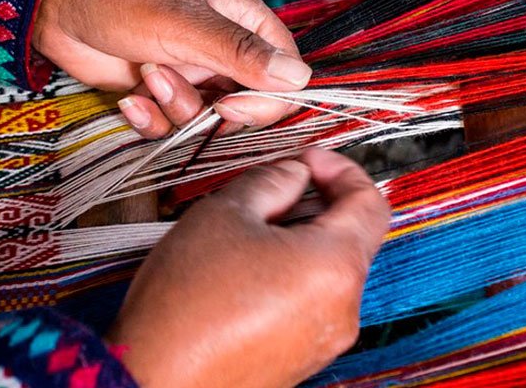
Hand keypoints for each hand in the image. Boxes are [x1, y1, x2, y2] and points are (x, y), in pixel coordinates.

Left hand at [34, 0, 310, 137]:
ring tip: (145, 78)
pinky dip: (150, 118)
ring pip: (206, 117)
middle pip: (248, 101)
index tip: (230, 106)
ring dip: (175, 109)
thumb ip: (238, 52)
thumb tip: (299, 78)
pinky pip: (170, 123)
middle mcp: (219, 46)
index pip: (284, 70)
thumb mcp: (182, 22)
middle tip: (177, 92)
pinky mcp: (157, 89)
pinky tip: (129, 100)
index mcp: (240, 17)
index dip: (266, 97)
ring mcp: (189, 70)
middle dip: (213, 110)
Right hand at [106, 149, 389, 387]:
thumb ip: (272, 180)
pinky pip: (309, 303)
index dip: (340, 169)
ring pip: (326, 270)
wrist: (155, 378)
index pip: (370, 202)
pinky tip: (242, 271)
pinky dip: (288, 275)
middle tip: (268, 190)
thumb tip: (295, 172)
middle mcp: (344, 308)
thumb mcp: (225, 212)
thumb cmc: (187, 298)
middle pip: (349, 237)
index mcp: (335, 266)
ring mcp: (325, 340)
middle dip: (314, 204)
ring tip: (245, 233)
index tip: (304, 160)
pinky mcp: (301, 360)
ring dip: (297, 240)